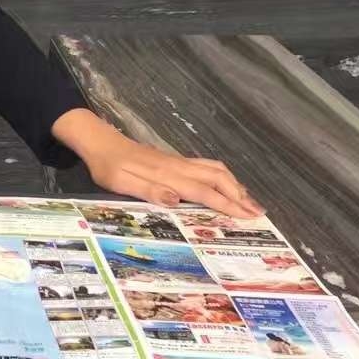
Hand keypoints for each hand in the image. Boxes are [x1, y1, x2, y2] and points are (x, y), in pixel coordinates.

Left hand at [52, 108, 262, 217]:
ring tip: (249, 201)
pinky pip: (206, 166)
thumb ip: (148, 191)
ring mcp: (178, 161)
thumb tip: (177, 200)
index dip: (227, 204)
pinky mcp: (174, 160)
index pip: (204, 191)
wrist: (99, 141)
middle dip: (240, 195)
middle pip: (217, 178)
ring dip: (235, 184)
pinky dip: (223, 177)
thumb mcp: (120, 182)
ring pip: (215, 169)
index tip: (248, 216)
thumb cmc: (107, 166)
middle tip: (259, 213)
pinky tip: (226, 185)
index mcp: (167, 175)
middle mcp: (177, 166)